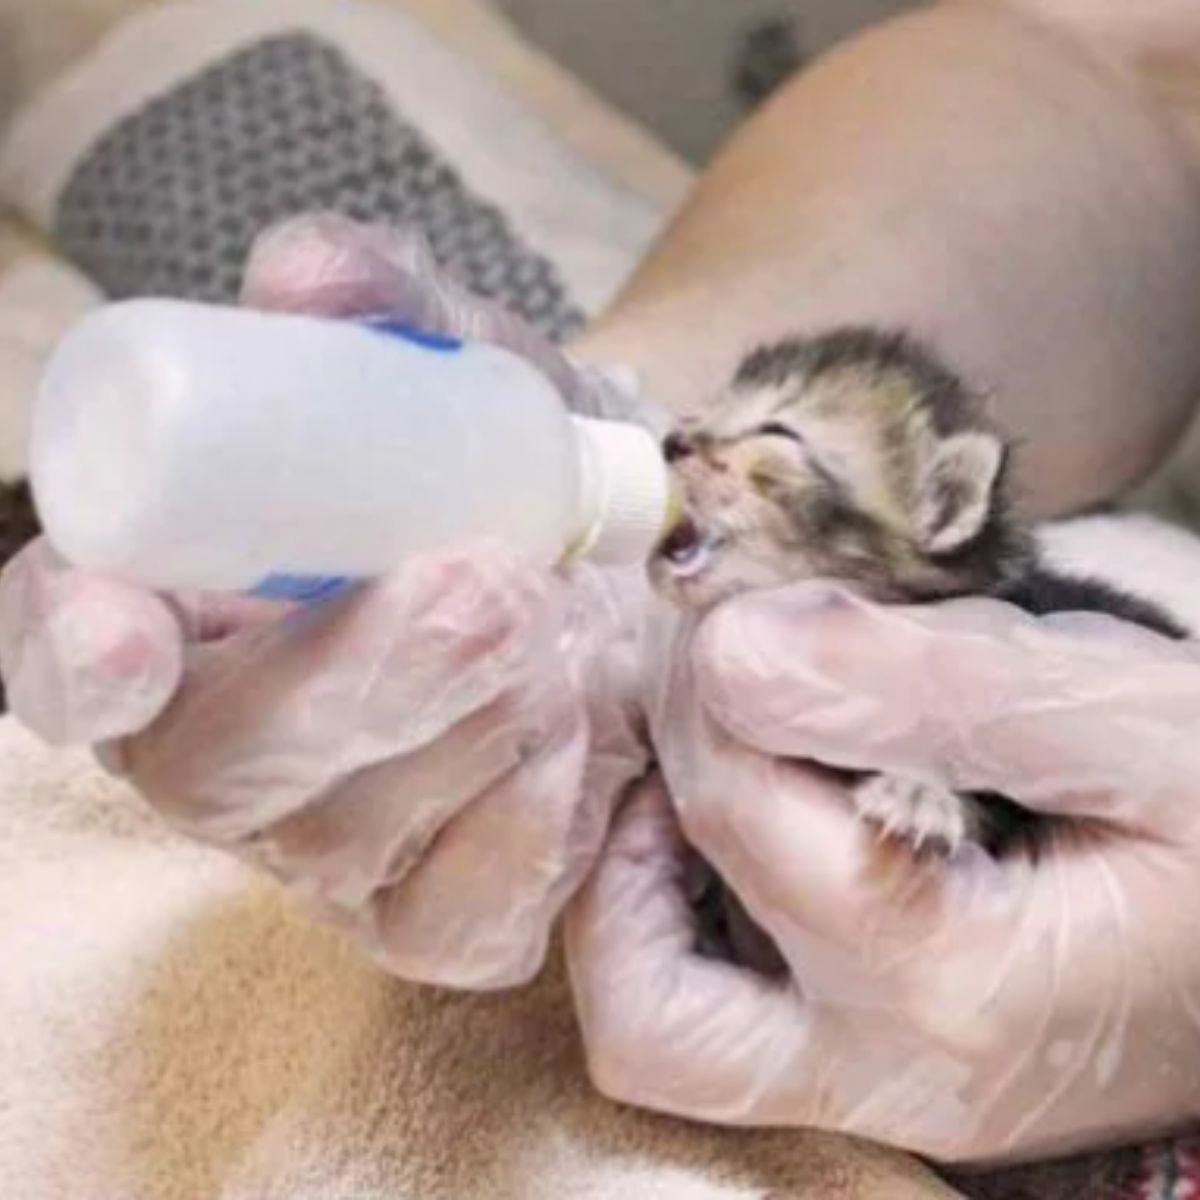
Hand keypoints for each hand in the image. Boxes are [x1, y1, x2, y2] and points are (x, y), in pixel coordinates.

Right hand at [0, 213, 651, 988]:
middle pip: (219, 770)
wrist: (643, 583)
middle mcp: (241, 751)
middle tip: (482, 588)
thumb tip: (307, 273)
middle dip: (346, 683)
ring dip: (468, 735)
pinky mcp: (446, 920)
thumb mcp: (466, 377)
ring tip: (568, 631)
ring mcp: (341, 852)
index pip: (71, 660)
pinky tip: (587, 732)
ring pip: (349, 847)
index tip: (124, 622)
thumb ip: (384, 312)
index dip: (72, 650)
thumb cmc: (517, 480)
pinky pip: (470, 917)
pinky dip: (537, 822)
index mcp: (193, 622)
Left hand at [566, 585, 1199, 1162]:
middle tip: (685, 691)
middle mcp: (893, 1072)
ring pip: (657, 1029)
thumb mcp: (1132, 719)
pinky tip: (738, 804)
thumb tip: (734, 648)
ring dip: (624, 885)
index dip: (703, 683)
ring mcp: (882, 1089)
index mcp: (953, 980)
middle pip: (645, 979)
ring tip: (695, 755)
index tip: (729, 604)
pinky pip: (710, 1020)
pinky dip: (675, 909)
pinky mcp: (882, 1066)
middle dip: (630, 810)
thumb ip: (936, 685)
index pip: (733, 808)